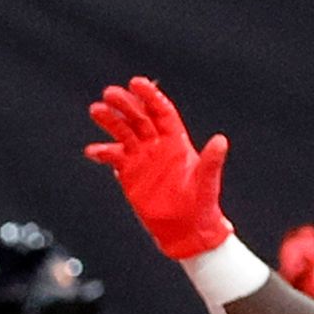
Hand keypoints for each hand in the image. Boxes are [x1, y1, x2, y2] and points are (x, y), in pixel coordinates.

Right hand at [83, 75, 233, 259]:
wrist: (186, 230)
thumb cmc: (202, 206)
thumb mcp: (207, 183)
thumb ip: (211, 162)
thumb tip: (221, 141)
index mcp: (176, 141)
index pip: (160, 111)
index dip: (149, 96)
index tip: (136, 83)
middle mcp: (157, 145)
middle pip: (138, 117)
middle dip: (125, 104)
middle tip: (110, 94)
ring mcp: (141, 158)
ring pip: (123, 133)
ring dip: (110, 121)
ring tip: (96, 110)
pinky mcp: (129, 174)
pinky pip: (113, 158)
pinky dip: (102, 152)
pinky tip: (92, 151)